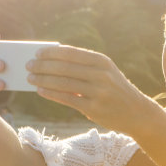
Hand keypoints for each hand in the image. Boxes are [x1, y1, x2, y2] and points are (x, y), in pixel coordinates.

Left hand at [26, 46, 154, 133]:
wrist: (136, 112)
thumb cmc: (114, 90)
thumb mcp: (105, 72)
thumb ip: (83, 66)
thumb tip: (52, 61)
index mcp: (102, 62)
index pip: (71, 53)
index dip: (51, 53)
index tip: (37, 53)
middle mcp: (101, 75)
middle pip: (65, 67)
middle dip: (43, 66)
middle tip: (28, 66)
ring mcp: (98, 92)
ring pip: (64, 83)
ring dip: (44, 79)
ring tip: (31, 78)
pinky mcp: (94, 108)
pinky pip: (67, 99)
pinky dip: (51, 93)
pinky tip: (40, 90)